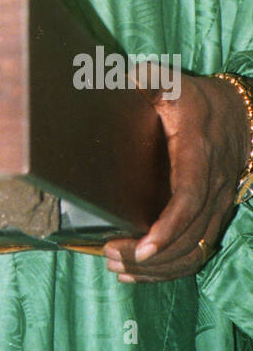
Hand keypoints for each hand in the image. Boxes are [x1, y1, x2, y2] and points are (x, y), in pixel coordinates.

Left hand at [104, 73, 251, 282]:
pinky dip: (169, 270)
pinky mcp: (213, 217)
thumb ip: (150, 79)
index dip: (168, 226)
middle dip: (150, 256)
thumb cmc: (196, 100)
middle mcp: (213, 187)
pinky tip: (137, 273)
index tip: (143, 246)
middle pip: (189, 236)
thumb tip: (124, 77)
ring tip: (116, 267)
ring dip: (157, 269)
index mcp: (198, 155)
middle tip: (110, 256)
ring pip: (194, 251)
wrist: (240, 115)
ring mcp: (216, 206)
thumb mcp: (172, 83)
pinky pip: (197, 252)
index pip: (189, 198)